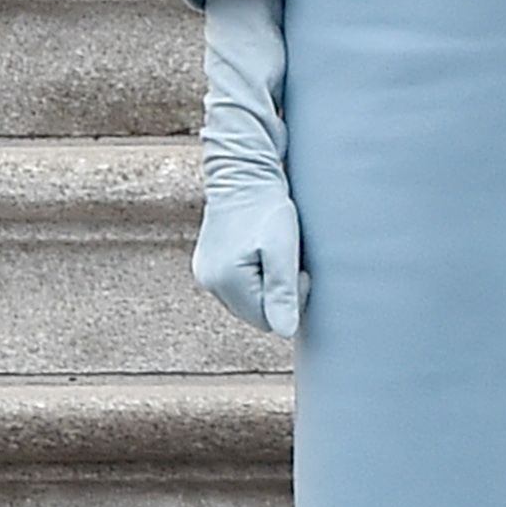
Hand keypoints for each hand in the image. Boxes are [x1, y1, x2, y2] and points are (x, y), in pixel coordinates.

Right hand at [192, 174, 302, 336]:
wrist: (243, 175)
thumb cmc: (267, 208)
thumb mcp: (283, 249)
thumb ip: (283, 290)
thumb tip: (285, 331)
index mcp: (226, 282)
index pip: (266, 320)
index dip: (290, 303)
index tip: (300, 272)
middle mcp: (209, 282)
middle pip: (255, 312)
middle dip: (278, 295)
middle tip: (292, 263)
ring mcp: (205, 273)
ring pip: (247, 299)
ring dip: (267, 285)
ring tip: (277, 256)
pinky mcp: (208, 264)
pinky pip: (237, 285)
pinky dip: (255, 277)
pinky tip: (264, 255)